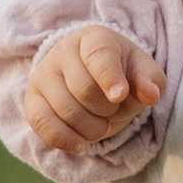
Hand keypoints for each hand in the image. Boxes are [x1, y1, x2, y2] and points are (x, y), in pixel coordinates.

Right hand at [22, 25, 165, 158]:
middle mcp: (63, 51)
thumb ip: (150, 81)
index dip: (109, 77)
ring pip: (65, 111)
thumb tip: (151, 95)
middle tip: (113, 109)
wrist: (93, 77)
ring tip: (100, 123)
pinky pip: (42, 124)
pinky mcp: (32, 99)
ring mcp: (44, 74)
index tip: (119, 96)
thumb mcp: (142, 72)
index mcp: (94, 39)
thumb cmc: (122, 73)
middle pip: (84, 90)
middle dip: (106, 110)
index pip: (98, 56)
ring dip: (91, 128)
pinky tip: (80, 143)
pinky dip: (64, 139)